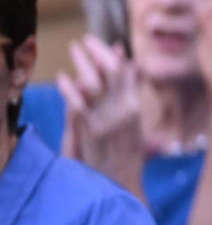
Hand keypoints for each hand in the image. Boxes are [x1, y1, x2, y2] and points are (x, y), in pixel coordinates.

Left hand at [56, 35, 145, 198]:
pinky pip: (79, 103)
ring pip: (95, 82)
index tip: (103, 42)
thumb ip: (132, 92)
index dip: (113, 54)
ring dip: (83, 63)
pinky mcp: (92, 131)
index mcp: (135, 107)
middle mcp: (124, 110)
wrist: (122, 185)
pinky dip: (69, 88)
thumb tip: (134, 66)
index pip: (126, 72)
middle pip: (111, 71)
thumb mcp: (134, 119)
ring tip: (74, 50)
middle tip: (84, 40)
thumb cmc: (127, 155)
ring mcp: (108, 120)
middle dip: (97, 52)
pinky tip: (62, 78)